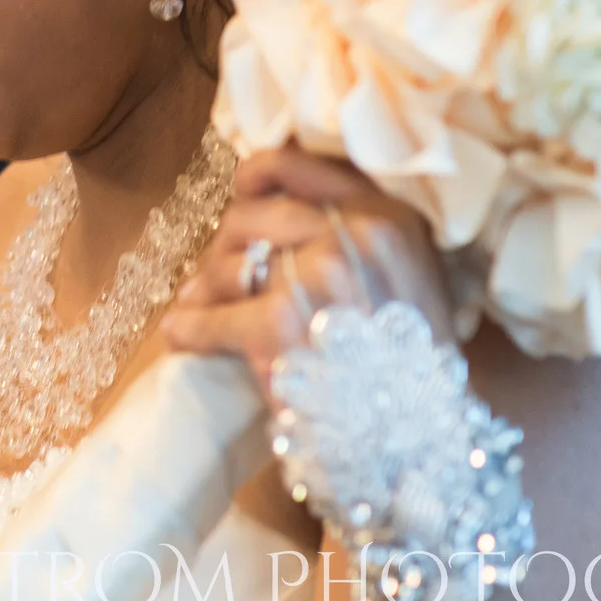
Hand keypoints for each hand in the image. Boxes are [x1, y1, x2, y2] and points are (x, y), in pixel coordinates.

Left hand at [160, 145, 454, 389]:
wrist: (420, 436)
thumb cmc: (412, 359)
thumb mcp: (410, 274)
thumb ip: (360, 231)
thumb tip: (279, 199)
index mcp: (387, 215)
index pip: (296, 164)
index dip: (256, 175)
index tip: (241, 189)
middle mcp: (354, 236)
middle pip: (250, 215)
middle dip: (225, 246)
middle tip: (216, 273)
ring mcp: (316, 276)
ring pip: (229, 264)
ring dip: (206, 288)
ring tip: (198, 304)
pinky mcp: (279, 325)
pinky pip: (211, 317)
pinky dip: (190, 329)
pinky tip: (180, 335)